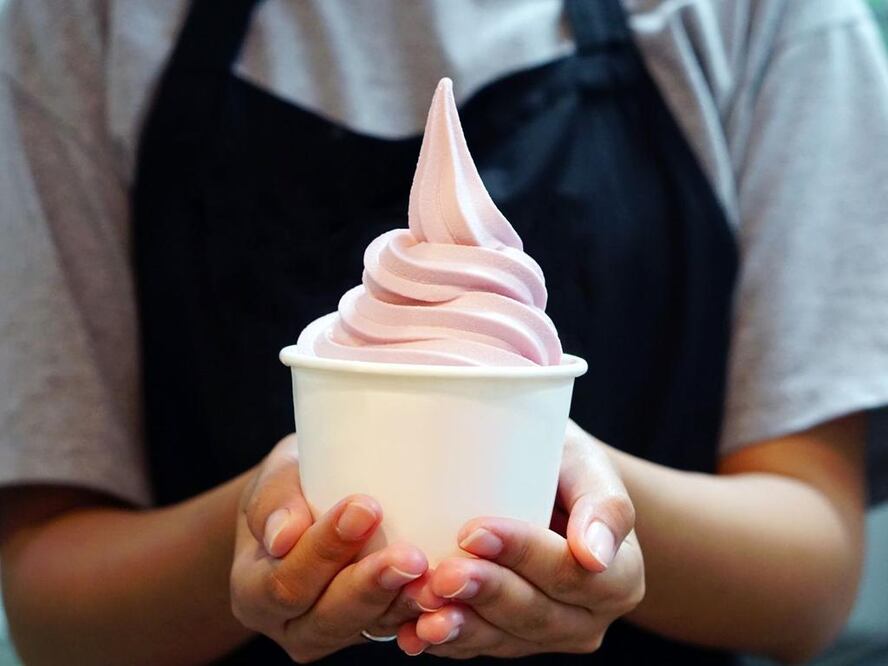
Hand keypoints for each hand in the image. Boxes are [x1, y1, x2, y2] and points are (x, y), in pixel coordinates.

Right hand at [230, 434, 434, 661]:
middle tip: (409, 556)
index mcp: (253, 588)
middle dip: (369, 585)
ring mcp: (332, 632)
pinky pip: (397, 628)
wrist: (308, 505)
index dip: (324, 550)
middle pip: (327, 616)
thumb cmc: (292, 483)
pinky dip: (422, 613)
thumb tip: (283, 535)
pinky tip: (445, 594)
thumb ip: (274, 500)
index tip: (365, 508)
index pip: (285, 581)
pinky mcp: (370, 629)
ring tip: (433, 577)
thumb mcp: (275, 477)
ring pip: (367, 629)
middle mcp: (289, 623)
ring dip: (403, 603)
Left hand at [396, 422, 644, 657]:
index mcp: (620, 576)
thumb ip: (604, 504)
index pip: (571, 573)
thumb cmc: (561, 463)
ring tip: (422, 604)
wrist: (541, 484)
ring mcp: (547, 635)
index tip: (473, 531)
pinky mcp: (508, 640)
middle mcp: (588, 617)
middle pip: (536, 614)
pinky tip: (411, 629)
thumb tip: (595, 556)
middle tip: (441, 572)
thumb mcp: (586, 464)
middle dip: (486, 593)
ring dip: (460, 625)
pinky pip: (476, 648)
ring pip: (504, 639)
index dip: (523, 556)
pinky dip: (444, 640)